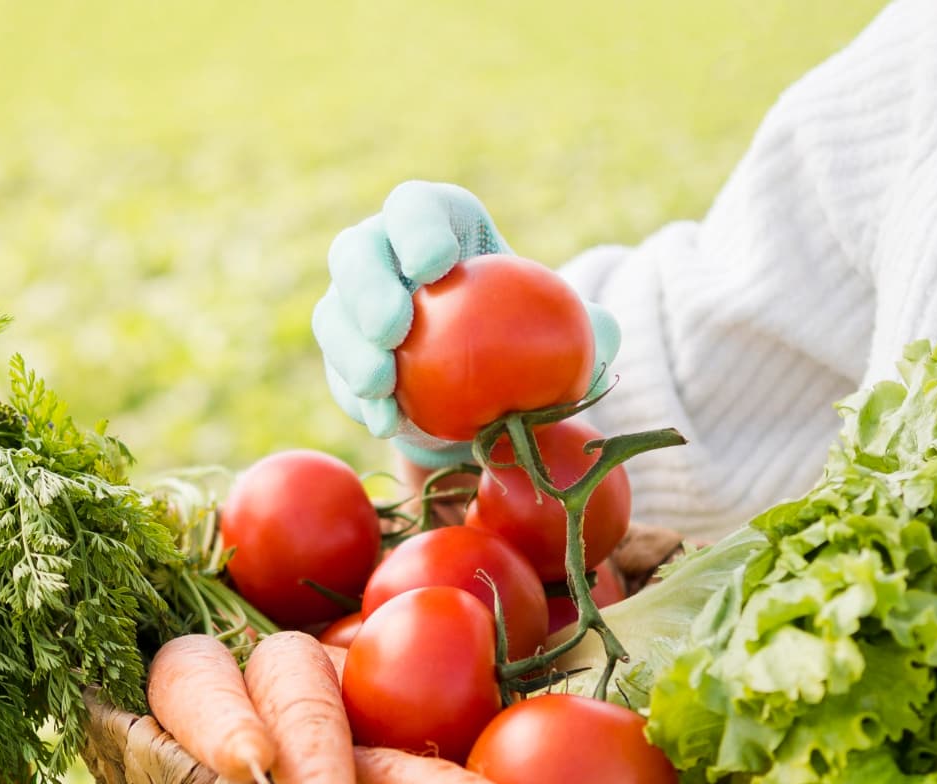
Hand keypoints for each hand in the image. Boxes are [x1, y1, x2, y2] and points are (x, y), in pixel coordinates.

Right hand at [311, 181, 621, 467]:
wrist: (488, 394)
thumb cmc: (531, 341)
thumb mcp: (569, 331)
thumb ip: (588, 326)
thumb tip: (602, 332)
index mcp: (437, 226)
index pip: (416, 208)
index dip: (417, 228)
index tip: (435, 266)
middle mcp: (383, 256)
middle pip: (357, 252)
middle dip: (368, 287)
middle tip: (394, 329)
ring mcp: (353, 308)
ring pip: (335, 315)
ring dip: (353, 350)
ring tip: (383, 385)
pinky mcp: (345, 361)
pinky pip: (339, 376)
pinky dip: (359, 400)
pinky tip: (384, 422)